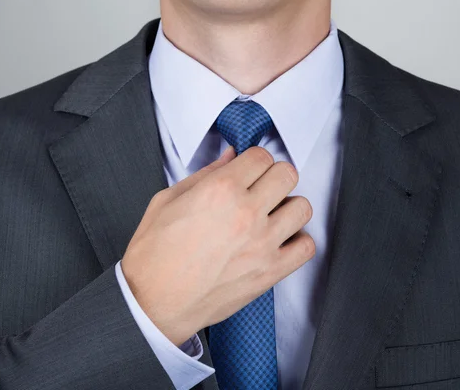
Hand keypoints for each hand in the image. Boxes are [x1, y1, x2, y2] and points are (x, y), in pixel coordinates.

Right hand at [121, 146, 314, 345]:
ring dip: (289, 206)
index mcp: (220, 190)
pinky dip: (298, 241)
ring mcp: (262, 243)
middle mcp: (246, 212)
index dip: (254, 160)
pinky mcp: (270, 272)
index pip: (261, 156)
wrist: (152, 302)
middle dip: (274, 176)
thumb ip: (204, 174)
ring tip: (272, 215)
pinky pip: (306, 247)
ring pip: (302, 207)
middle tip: (262, 187)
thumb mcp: (168, 200)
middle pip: (286, 175)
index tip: (251, 169)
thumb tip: (230, 158)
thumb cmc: (154, 254)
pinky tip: (280, 241)